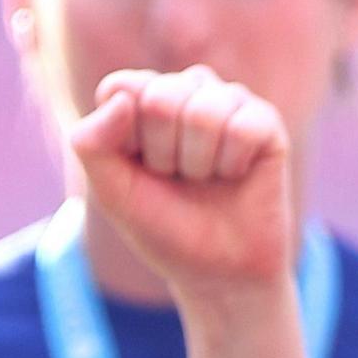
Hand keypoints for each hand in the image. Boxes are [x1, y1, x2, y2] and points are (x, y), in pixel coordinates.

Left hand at [68, 66, 301, 306]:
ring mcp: (227, 101)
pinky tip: (235, 175)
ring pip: (204, 111)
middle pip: (161, 98)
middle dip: (162, 153)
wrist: (217, 270)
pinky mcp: (265, 122)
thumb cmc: (162, 225)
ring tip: (204, 178)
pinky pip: (243, 128)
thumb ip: (92, 143)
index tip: (138, 169)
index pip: (122, 87)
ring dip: (198, 162)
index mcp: (143, 99)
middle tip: (175, 177)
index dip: (126, 139)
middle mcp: (186, 90)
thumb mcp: (111, 192)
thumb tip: (123, 96)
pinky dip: (232, 165)